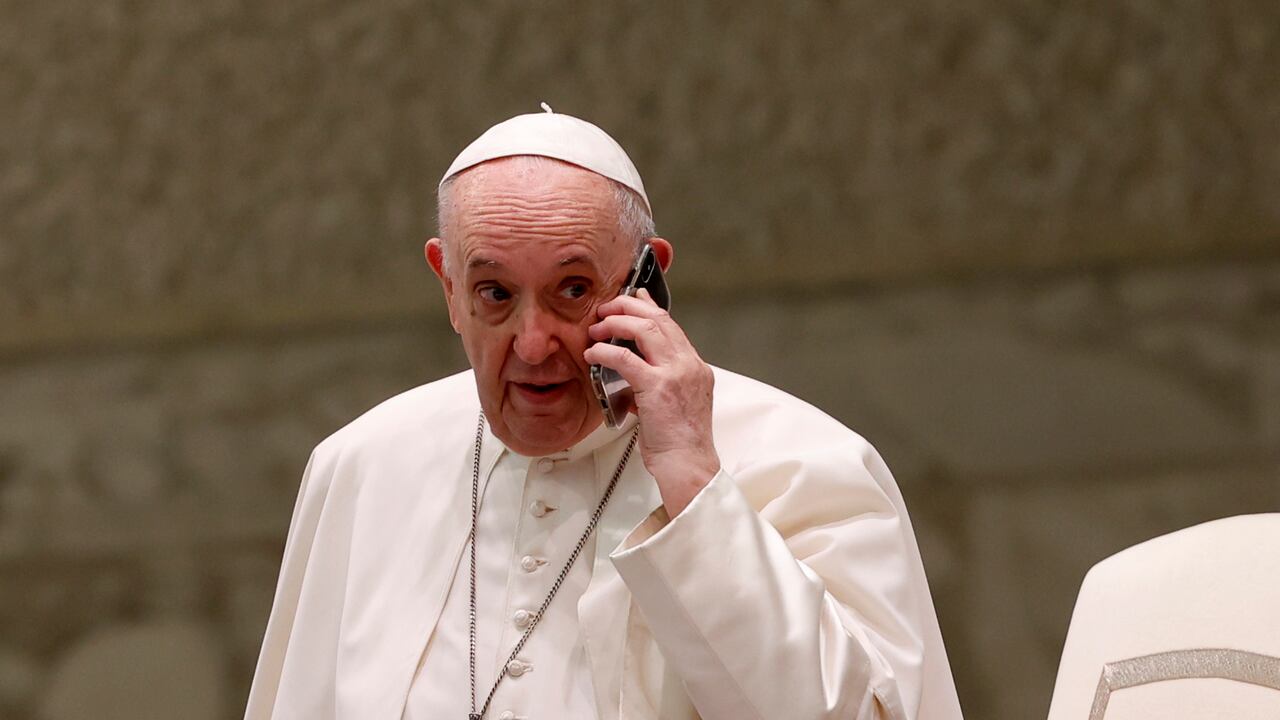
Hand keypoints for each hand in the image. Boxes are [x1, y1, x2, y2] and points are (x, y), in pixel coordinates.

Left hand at [583, 289, 719, 515]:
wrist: (689, 466)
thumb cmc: (681, 443)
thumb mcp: (675, 404)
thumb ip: (658, 383)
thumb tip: (634, 372)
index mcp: (696, 368)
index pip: (672, 326)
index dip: (650, 308)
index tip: (634, 297)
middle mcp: (689, 365)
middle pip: (659, 319)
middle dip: (629, 307)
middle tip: (607, 307)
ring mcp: (676, 374)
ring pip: (645, 329)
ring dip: (616, 323)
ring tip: (597, 328)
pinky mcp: (658, 387)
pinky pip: (625, 359)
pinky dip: (605, 352)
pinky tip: (593, 354)